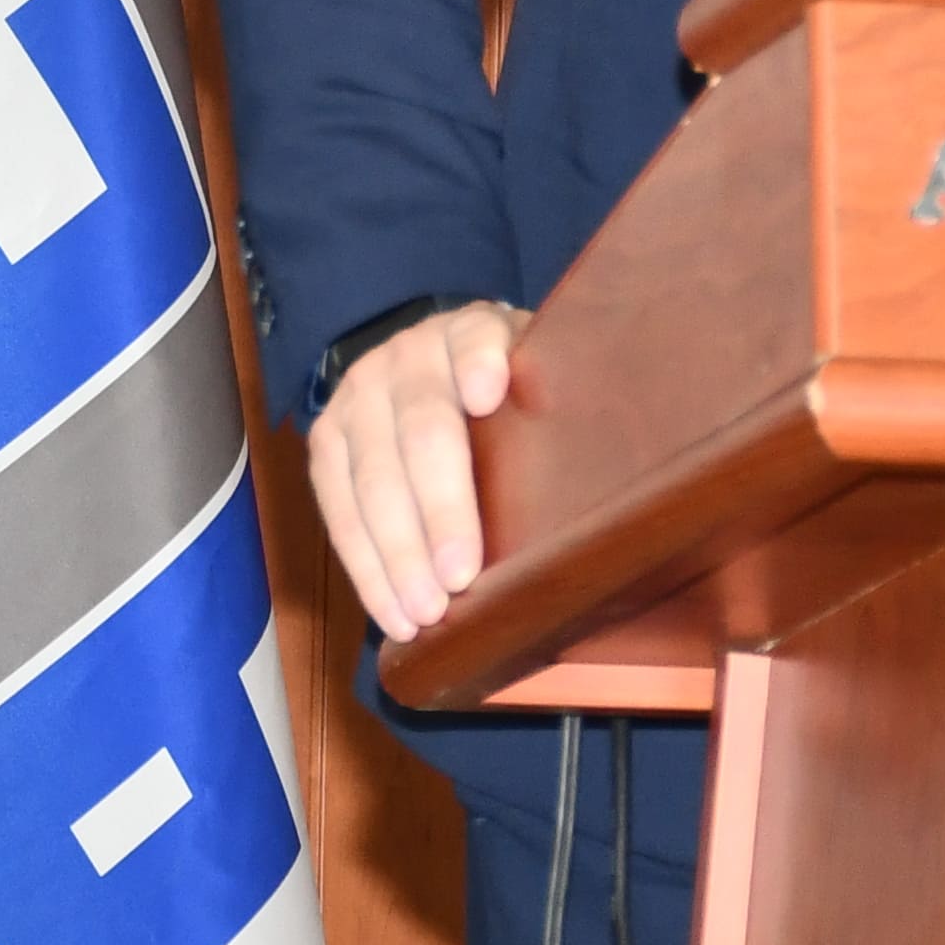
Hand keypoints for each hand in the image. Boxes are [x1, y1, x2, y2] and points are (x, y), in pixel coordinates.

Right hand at [306, 301, 530, 642]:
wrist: (425, 364)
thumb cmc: (505, 393)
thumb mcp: (536, 376)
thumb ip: (558, 401)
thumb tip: (617, 471)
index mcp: (468, 331)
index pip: (474, 338)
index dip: (479, 363)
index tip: (489, 395)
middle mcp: (406, 356)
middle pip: (421, 432)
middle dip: (439, 510)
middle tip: (459, 578)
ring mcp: (357, 397)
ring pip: (370, 481)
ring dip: (396, 555)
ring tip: (424, 613)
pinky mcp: (327, 442)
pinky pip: (337, 511)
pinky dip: (365, 569)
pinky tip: (392, 611)